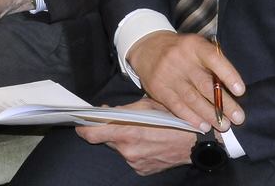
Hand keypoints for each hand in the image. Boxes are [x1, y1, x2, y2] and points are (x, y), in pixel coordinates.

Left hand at [75, 97, 196, 175]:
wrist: (195, 144)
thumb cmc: (173, 119)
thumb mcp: (147, 106)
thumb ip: (122, 110)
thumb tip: (105, 112)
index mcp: (127, 132)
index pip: (92, 134)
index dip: (83, 128)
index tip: (80, 123)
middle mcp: (127, 150)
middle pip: (105, 139)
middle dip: (107, 129)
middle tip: (116, 120)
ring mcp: (134, 162)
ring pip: (118, 148)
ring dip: (123, 139)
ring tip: (139, 130)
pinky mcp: (142, 170)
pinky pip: (130, 157)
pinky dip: (133, 148)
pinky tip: (147, 142)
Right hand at [126, 32, 244, 132]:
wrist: (148, 48)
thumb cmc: (182, 51)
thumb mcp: (196, 47)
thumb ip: (212, 63)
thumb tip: (232, 90)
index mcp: (194, 46)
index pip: (213, 59)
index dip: (228, 75)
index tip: (240, 91)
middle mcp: (180, 59)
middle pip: (205, 84)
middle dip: (224, 104)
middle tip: (238, 118)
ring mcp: (168, 75)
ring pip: (192, 99)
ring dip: (210, 114)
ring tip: (224, 125)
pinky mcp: (158, 89)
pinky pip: (177, 106)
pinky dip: (192, 118)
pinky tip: (204, 125)